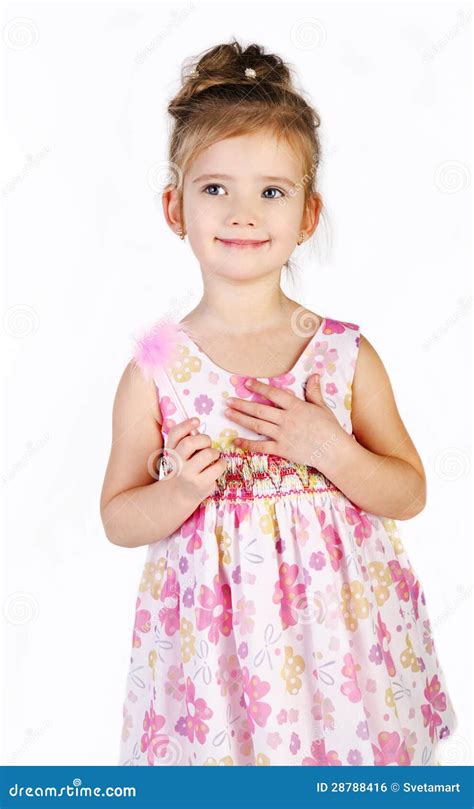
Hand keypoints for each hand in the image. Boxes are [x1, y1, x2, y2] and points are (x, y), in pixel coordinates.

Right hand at [164, 417, 226, 501]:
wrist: (179, 494)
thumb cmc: (184, 468)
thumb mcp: (179, 454)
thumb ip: (185, 439)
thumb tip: (195, 424)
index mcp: (171, 452)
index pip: (174, 434)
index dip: (186, 425)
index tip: (197, 420)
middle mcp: (177, 463)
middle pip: (190, 443)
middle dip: (204, 439)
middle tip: (207, 444)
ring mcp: (188, 475)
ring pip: (207, 454)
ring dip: (214, 452)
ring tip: (213, 456)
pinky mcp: (201, 484)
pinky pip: (218, 466)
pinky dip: (222, 463)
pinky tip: (217, 465)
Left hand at [224, 375, 343, 466]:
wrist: (333, 451)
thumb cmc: (329, 428)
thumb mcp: (322, 407)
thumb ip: (314, 392)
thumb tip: (314, 375)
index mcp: (296, 407)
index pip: (274, 394)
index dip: (259, 388)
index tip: (246, 383)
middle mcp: (286, 419)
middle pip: (259, 410)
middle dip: (242, 404)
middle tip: (228, 400)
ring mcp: (283, 435)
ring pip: (257, 425)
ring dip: (240, 419)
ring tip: (227, 413)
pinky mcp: (281, 450)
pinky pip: (261, 446)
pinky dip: (247, 444)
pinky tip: (236, 440)